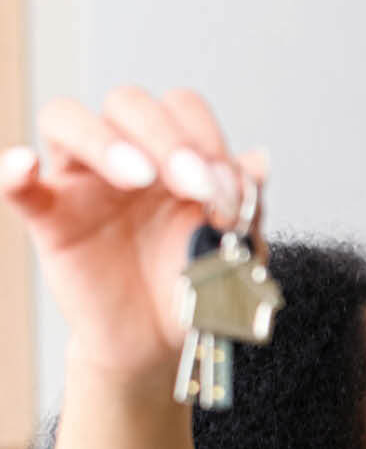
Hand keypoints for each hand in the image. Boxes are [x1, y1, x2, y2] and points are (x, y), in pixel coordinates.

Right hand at [0, 88, 267, 379]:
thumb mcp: (235, 251)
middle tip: (194, 186)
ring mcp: (81, 182)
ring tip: (140, 178)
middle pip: (128, 103)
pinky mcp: (49, 218)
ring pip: (68, 121)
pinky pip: (18, 184)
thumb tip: (258, 160)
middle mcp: (126, 155)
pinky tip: (26, 167)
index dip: (206, 138)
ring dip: (105, 141)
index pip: (182, 109)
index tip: (228, 192)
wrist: (161, 345)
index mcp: (174, 154)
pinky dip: (13, 170)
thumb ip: (246, 207)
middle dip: (167, 137)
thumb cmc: (195, 290)